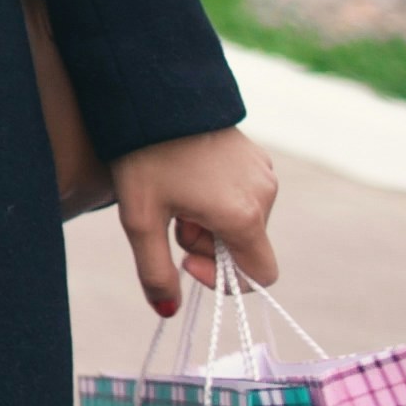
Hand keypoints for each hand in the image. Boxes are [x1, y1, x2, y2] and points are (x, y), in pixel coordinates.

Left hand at [109, 126, 280, 313]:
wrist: (151, 92)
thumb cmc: (143, 155)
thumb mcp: (140, 218)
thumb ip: (155, 271)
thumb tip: (168, 313)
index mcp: (244, 215)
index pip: (261, 276)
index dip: (223, 280)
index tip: (184, 259)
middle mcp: (265, 194)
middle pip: (244, 248)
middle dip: (206, 245)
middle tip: (171, 217)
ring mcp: (264, 172)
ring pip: (243, 222)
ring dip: (210, 221)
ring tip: (176, 191)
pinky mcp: (256, 156)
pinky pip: (244, 196)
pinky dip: (218, 199)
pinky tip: (187, 176)